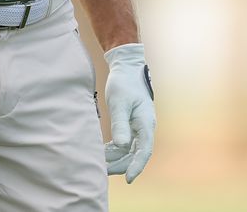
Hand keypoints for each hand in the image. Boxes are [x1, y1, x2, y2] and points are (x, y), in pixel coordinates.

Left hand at [103, 42, 155, 182]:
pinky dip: (115, 149)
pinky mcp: (132, 124)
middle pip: (136, 154)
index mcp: (146, 123)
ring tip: (100, 162)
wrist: (127, 68)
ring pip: (130, 150)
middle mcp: (145, 127)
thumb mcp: (119, 102)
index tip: (128, 179)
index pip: (144, 151)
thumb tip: (121, 145)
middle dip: (121, 165)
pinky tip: (104, 152)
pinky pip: (126, 142)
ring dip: (117, 158)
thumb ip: (120, 124)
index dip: (137, 166)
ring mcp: (139, 126)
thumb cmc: (124, 83)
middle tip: (103, 171)